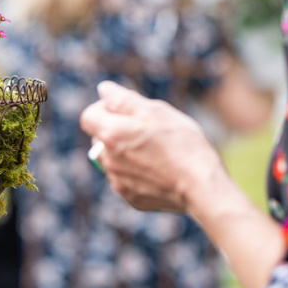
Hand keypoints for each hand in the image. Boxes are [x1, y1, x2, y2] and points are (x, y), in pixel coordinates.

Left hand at [79, 81, 224, 212]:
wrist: (200, 185)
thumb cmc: (182, 143)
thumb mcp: (155, 111)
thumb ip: (123, 99)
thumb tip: (103, 90)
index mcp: (110, 134)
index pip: (88, 117)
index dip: (102, 109)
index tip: (122, 110)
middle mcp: (107, 160)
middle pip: (99, 139)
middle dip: (115, 130)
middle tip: (145, 129)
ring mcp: (117, 181)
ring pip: (111, 160)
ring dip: (124, 152)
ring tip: (154, 150)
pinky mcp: (130, 197)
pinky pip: (124, 179)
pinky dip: (135, 172)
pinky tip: (158, 169)